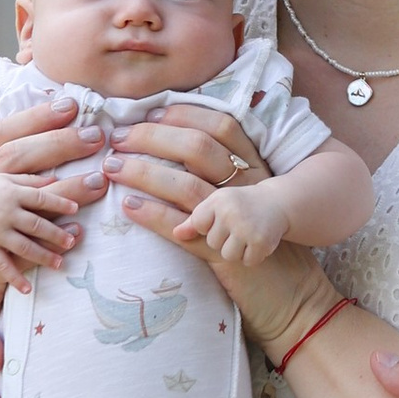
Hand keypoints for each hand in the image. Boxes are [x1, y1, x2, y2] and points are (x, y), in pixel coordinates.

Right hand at [0, 161, 83, 285]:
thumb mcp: (5, 178)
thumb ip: (30, 180)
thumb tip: (57, 179)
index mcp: (12, 193)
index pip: (40, 199)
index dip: (60, 203)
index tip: (75, 209)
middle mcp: (5, 214)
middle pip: (36, 225)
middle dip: (56, 234)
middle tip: (72, 240)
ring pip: (24, 247)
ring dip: (43, 255)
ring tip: (60, 263)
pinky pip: (2, 265)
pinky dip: (14, 278)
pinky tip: (28, 289)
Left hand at [110, 105, 267, 245]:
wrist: (285, 283)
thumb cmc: (256, 232)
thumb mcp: (250, 191)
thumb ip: (222, 167)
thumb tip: (174, 137)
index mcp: (253, 165)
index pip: (221, 125)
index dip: (184, 115)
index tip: (150, 114)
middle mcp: (247, 186)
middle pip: (198, 148)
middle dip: (153, 138)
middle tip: (117, 139)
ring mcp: (236, 219)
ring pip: (187, 186)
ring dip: (144, 173)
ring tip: (113, 168)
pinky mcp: (224, 251)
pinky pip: (184, 227)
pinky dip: (154, 215)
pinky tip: (130, 206)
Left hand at [177, 177, 289, 266]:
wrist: (280, 203)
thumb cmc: (242, 205)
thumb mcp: (218, 206)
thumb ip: (196, 220)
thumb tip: (176, 234)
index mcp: (218, 200)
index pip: (199, 225)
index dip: (211, 227)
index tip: (224, 219)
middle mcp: (231, 211)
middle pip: (213, 242)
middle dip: (226, 239)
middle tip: (240, 227)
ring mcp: (246, 227)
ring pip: (229, 254)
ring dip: (239, 250)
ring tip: (249, 235)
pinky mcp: (261, 242)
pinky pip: (248, 260)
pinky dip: (254, 256)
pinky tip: (260, 242)